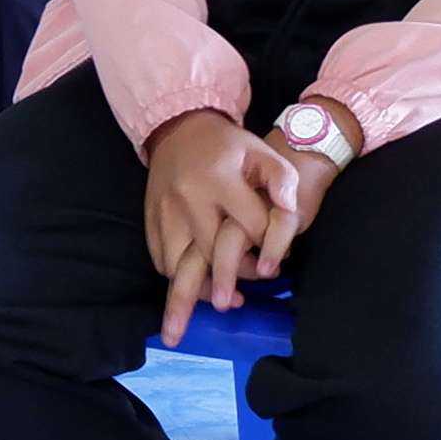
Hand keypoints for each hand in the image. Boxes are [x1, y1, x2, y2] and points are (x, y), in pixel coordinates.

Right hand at [140, 109, 315, 347]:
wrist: (179, 128)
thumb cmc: (228, 146)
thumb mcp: (262, 151)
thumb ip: (282, 179)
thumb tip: (290, 211)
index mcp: (220, 180)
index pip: (249, 226)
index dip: (266, 249)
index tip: (273, 267)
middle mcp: (189, 199)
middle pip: (208, 254)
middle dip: (226, 282)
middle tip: (237, 304)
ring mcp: (165, 211)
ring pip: (177, 264)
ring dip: (192, 291)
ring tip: (203, 311)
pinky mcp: (150, 218)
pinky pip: (160, 258)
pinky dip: (174, 276)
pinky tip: (189, 285)